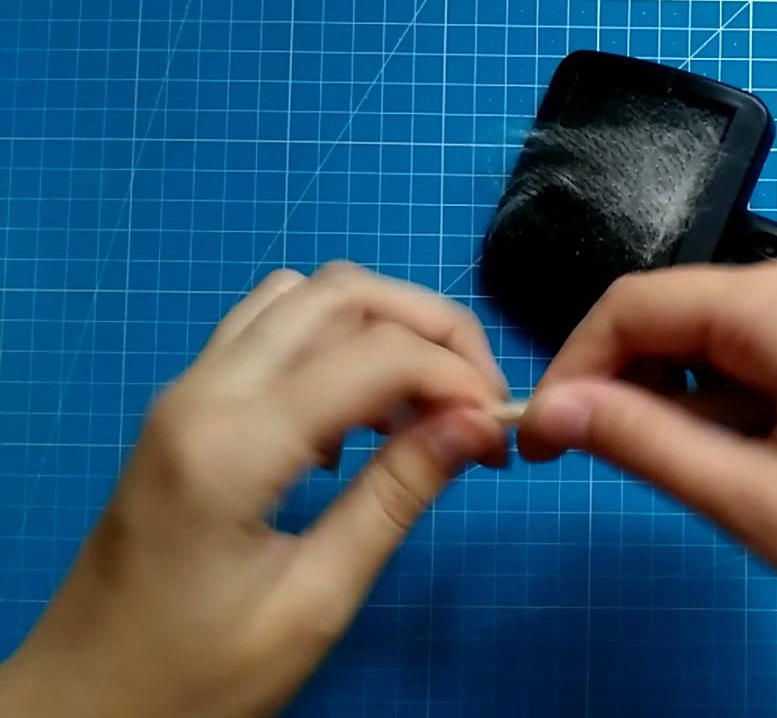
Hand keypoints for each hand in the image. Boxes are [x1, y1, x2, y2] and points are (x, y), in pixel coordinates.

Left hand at [0, 262, 511, 716]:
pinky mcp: (186, 407)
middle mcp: (204, 390)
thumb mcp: (314, 600)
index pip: (375, 353)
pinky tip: (356, 420)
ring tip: (426, 405)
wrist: (80, 705)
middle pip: (342, 294)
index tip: (504, 431)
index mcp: (233, 442)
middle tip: (480, 401)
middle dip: (432, 328)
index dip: (458, 376)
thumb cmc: (197, 676)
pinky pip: (269, 330)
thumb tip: (477, 424)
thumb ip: (396, 497)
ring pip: (304, 297)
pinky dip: (334, 344)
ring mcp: (187, 390)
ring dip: (382, 327)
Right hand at [516, 257, 776, 716]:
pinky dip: (736, 411)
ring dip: (684, 405)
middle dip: (627, 387)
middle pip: (679, 315)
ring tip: (707, 489)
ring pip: (722, 342)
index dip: (573, 369)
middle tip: (607, 476)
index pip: (636, 304)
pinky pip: (772, 363)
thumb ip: (645, 442)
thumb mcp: (761, 506)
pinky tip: (755, 473)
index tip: (540, 444)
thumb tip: (554, 406)